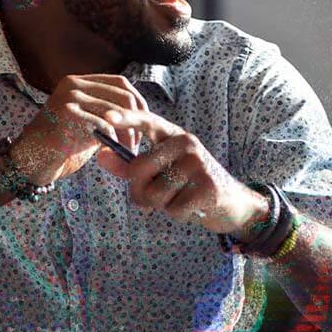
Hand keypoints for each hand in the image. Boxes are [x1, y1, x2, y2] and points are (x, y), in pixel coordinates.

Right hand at [15, 74, 148, 184]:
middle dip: (136, 120)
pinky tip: (111, 151)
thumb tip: (138, 114)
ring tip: (126, 150)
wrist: (28, 162)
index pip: (120, 82)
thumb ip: (106, 113)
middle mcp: (74, 83)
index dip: (138, 102)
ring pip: (115, 111)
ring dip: (127, 134)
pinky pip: (102, 124)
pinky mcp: (66, 113)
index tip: (145, 123)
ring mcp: (69, 97)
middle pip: (122, 95)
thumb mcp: (87, 123)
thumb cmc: (59, 146)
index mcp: (79, 82)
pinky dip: (113, 140)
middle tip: (136, 143)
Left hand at [94, 109, 268, 237]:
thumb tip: (100, 155)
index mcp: (173, 135)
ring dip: (161, 205)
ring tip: (179, 198)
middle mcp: (187, 143)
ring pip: (154, 194)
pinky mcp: (209, 187)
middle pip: (139, 169)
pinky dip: (178, 214)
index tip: (107, 116)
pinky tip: (193, 206)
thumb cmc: (189, 185)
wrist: (232, 203)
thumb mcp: (161, 172)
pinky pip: (173, 209)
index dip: (127, 118)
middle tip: (151, 199)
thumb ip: (130, 165)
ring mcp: (199, 163)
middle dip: (138, 191)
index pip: (148, 121)